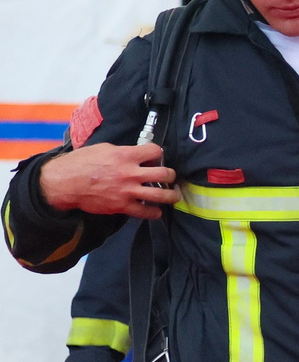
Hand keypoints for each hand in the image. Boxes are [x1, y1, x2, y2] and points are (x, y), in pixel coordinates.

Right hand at [40, 144, 178, 219]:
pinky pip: (146, 212)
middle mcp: (130, 173)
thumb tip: (136, 154)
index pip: (155, 151)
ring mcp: (127, 191)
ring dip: (171, 195)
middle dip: (171, 175)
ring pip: (161, 195)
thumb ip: (123, 151)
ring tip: (172, 194)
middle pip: (165, 173)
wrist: (64, 182)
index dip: (158, 153)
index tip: (156, 157)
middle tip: (170, 177)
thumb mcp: (103, 149)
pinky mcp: (122, 206)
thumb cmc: (80, 163)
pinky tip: (156, 210)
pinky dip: (154, 212)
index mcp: (125, 155)